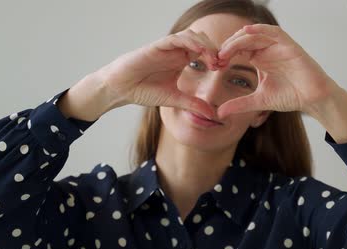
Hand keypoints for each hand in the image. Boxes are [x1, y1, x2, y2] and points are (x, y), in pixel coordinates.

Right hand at [97, 28, 221, 118]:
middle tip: (222, 63)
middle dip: (215, 49)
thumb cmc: (144, 90)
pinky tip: (199, 51)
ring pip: (191, 35)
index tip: (224, 68)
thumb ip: (192, 104)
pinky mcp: (157, 46)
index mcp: (182, 60)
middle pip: (202, 40)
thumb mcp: (174, 99)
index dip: (216, 57)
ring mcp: (167, 47)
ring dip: (205, 44)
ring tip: (213, 59)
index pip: (205, 52)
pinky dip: (189, 42)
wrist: (122, 89)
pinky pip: (176, 38)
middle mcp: (176, 51)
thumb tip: (212, 114)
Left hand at [215, 24, 338, 118]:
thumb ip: (239, 104)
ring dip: (238, 40)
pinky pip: (273, 31)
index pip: (237, 50)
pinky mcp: (289, 45)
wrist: (312, 99)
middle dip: (227, 47)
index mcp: (259, 59)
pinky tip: (246, 32)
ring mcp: (277, 46)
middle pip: (242, 40)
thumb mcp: (258, 101)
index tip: (215, 65)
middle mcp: (267, 50)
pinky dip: (260, 29)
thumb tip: (219, 114)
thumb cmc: (290, 96)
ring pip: (254, 35)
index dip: (225, 55)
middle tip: (217, 58)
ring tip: (226, 51)